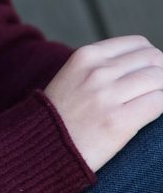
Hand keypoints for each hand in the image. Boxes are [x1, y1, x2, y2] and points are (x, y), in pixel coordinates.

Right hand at [44, 35, 162, 171]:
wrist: (41, 148)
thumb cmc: (62, 115)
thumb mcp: (74, 76)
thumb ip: (103, 66)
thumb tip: (147, 63)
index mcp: (86, 55)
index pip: (139, 44)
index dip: (151, 59)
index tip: (150, 75)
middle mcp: (97, 71)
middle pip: (153, 59)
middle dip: (161, 74)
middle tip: (154, 91)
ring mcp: (108, 96)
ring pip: (159, 80)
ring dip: (161, 91)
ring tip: (151, 104)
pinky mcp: (119, 121)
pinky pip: (158, 103)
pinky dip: (161, 107)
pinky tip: (151, 115)